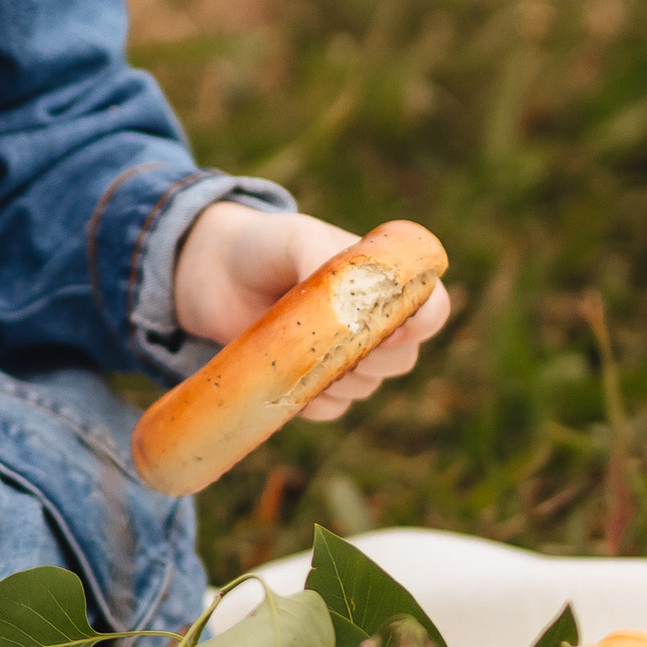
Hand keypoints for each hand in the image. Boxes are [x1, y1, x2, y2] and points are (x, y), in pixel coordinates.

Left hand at [172, 203, 451, 417]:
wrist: (213, 272)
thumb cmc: (265, 245)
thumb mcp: (296, 238)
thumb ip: (323, 256)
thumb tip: (344, 295)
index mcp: (386, 281)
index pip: (433, 309)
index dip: (421, 324)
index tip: (387, 327)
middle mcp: (374, 323)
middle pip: (404, 359)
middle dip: (371, 356)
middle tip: (327, 339)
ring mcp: (346, 357)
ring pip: (367, 388)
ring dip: (336, 377)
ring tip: (293, 347)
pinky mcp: (314, 385)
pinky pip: (331, 409)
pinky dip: (311, 401)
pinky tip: (283, 377)